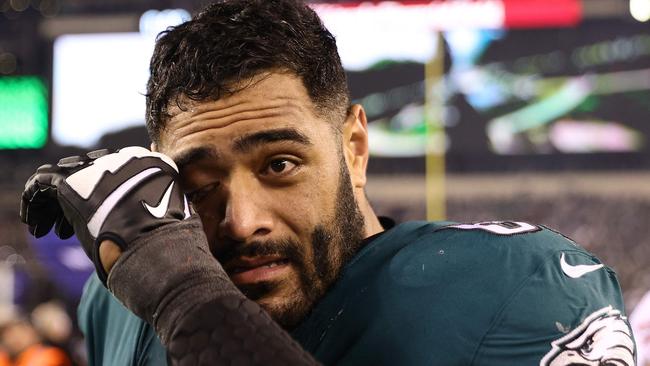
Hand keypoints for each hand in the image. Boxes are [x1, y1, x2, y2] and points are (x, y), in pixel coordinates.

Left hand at [20, 146, 189, 284]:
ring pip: (66, 175)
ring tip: (50, 229)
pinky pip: (43, 183)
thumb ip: (172, 207)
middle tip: (74, 227)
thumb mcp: (180, 219)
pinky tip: (36, 223)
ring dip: (57, 203)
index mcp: (154, 166)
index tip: (104, 219)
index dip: (109, 197)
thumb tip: (186, 212)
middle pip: (94, 171)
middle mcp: (127, 160)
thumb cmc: (174, 245)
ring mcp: (99, 168)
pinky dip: (36, 202)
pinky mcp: (72, 183)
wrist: (159, 248)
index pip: (122, 173)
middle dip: (82, 198)